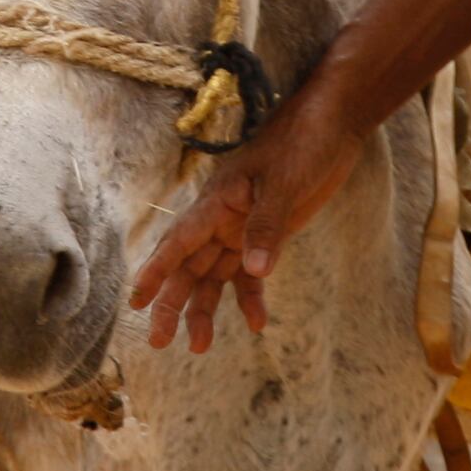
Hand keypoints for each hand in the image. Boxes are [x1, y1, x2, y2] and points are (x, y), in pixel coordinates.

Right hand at [127, 93, 371, 351]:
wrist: (332, 122)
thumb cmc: (303, 141)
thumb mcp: (286, 183)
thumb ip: (268, 227)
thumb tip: (254, 270)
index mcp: (217, 201)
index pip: (179, 241)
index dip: (157, 271)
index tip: (137, 300)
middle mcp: (221, 218)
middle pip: (188, 267)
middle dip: (172, 303)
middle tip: (158, 341)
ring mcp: (242, 228)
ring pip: (213, 276)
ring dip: (205, 309)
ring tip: (200, 347)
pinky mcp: (266, 234)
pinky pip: (250, 273)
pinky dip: (250, 297)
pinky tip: (258, 323)